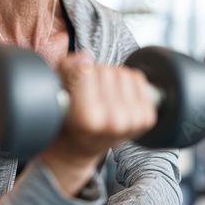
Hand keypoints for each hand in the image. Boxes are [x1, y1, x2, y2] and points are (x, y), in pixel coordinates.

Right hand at [40, 51, 156, 195]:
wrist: (81, 148)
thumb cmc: (67, 119)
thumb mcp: (57, 94)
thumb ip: (67, 70)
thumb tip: (86, 57)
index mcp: (88, 118)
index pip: (87, 70)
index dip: (78, 72)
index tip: (74, 85)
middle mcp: (114, 122)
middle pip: (106, 70)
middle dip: (95, 75)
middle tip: (88, 93)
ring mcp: (133, 121)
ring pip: (123, 72)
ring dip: (112, 78)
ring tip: (102, 95)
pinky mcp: (147, 118)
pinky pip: (138, 78)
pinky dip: (127, 82)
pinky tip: (117, 96)